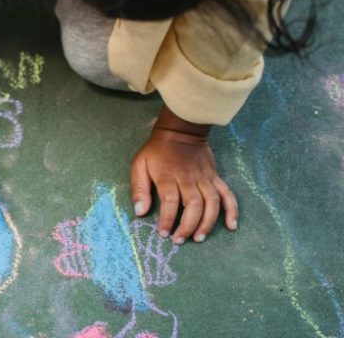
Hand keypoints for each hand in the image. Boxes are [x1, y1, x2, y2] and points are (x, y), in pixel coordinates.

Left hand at [130, 128, 237, 244]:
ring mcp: (205, 178)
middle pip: (194, 205)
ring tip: (199, 238)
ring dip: (208, 223)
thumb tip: (140, 212)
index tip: (164, 233)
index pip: (170, 201)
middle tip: (180, 240)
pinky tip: (232, 225)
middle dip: (188, 226)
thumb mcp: (139, 165)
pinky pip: (227, 194)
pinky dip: (232, 210)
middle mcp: (188, 179)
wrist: (181, 131)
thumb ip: (139, 188)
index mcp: (168, 176)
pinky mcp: (215, 177)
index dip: (168, 219)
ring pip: (212, 203)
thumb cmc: (156, 151)